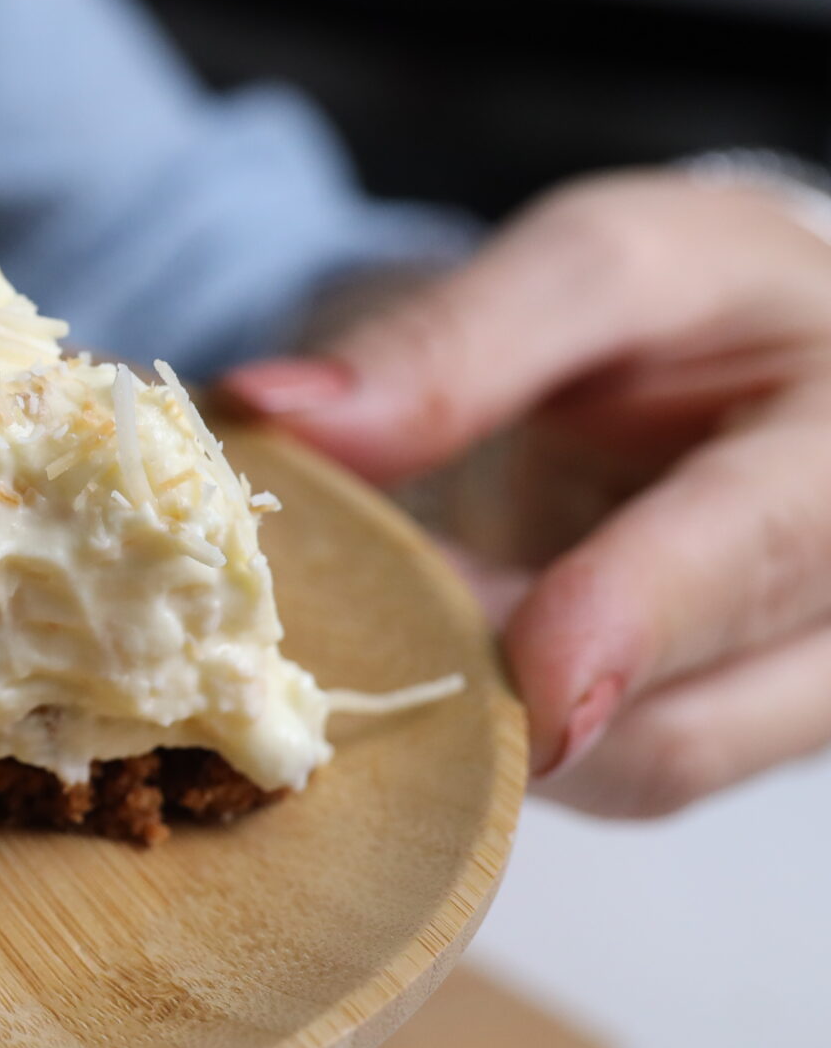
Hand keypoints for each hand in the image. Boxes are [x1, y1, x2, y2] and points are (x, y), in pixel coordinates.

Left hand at [222, 170, 830, 819]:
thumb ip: (451, 342)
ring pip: (638, 773)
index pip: (752, 551)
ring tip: (381, 623)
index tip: (522, 672)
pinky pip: (610, 779)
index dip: (631, 615)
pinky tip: (425, 663)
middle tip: (345, 641)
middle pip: (688, 723)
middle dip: (500, 695)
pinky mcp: (734, 740)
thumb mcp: (598, 268)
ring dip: (489, 724)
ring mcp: (806, 696)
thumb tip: (270, 410)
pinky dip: (502, 738)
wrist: (775, 365)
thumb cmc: (704, 308)